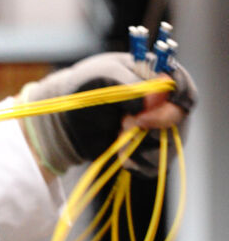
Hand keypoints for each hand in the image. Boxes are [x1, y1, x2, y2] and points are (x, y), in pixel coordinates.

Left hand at [19, 52, 195, 176]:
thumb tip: (154, 99)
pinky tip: (120, 152)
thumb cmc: (79, 92)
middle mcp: (161, 103)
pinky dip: (137, 162)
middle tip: (123, 124)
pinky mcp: (145, 149)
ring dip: (141, 145)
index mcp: (153, 76)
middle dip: (151, 128)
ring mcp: (155, 127)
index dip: (172, 106)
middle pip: (179, 121)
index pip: (182, 89)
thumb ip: (129, 86)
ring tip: (117, 135)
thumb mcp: (100, 79)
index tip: (145, 118)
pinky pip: (155, 164)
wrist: (60, 121)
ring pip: (168, 145)